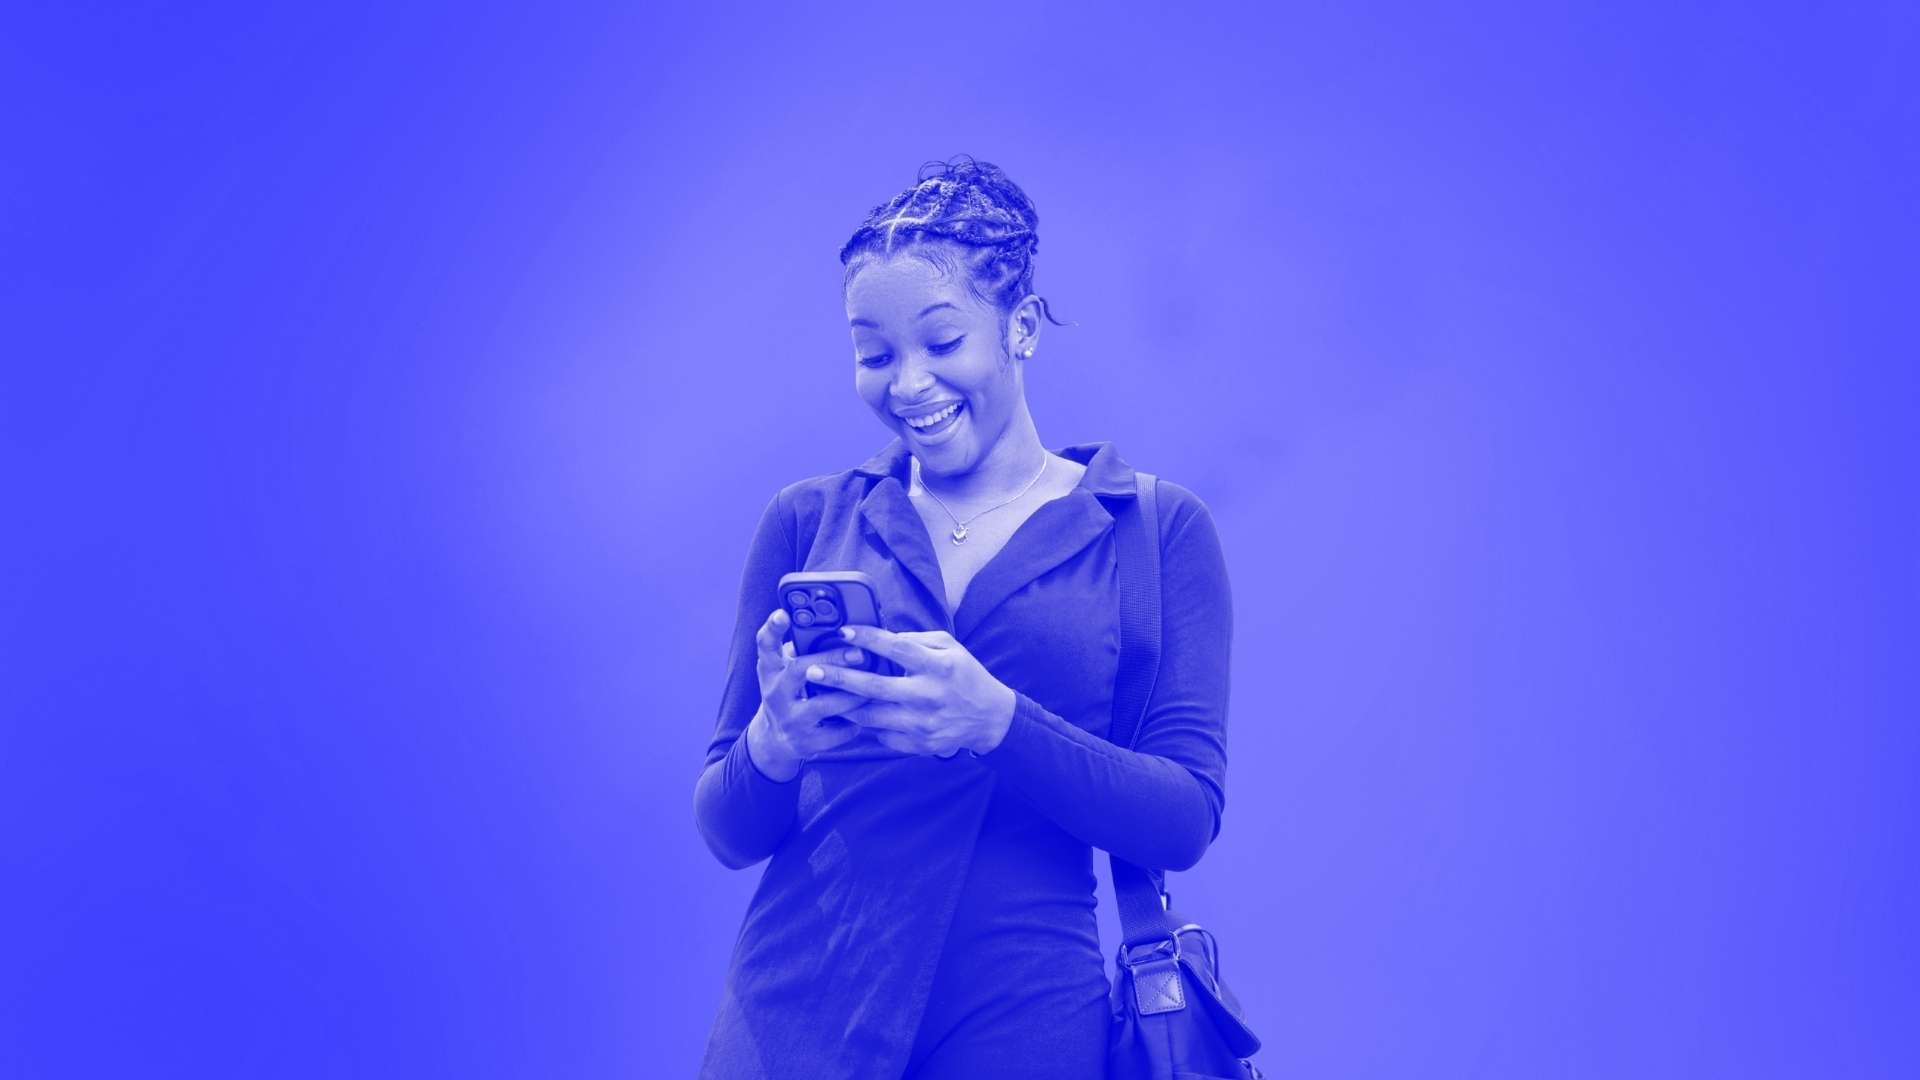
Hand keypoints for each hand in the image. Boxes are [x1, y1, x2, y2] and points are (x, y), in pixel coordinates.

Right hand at [748, 608, 868, 779]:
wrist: (776, 740)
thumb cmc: (792, 692)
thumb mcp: (788, 670)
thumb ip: (806, 649)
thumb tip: (847, 628)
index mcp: (771, 670)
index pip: (765, 644)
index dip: (773, 628)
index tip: (783, 613)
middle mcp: (775, 693)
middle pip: (799, 670)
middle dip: (831, 660)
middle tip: (860, 653)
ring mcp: (789, 719)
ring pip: (823, 705)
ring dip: (852, 693)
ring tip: (874, 682)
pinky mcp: (806, 743)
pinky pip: (837, 731)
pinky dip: (855, 722)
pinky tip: (866, 714)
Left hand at [803, 626, 1016, 758]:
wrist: (989, 719)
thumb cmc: (965, 676)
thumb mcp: (950, 648)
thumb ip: (916, 640)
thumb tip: (881, 637)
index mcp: (937, 667)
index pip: (897, 649)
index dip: (867, 639)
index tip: (843, 632)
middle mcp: (928, 696)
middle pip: (875, 687)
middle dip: (840, 678)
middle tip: (812, 670)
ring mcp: (922, 724)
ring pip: (872, 717)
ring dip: (843, 705)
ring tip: (821, 695)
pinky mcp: (918, 744)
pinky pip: (882, 736)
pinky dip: (865, 725)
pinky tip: (849, 715)